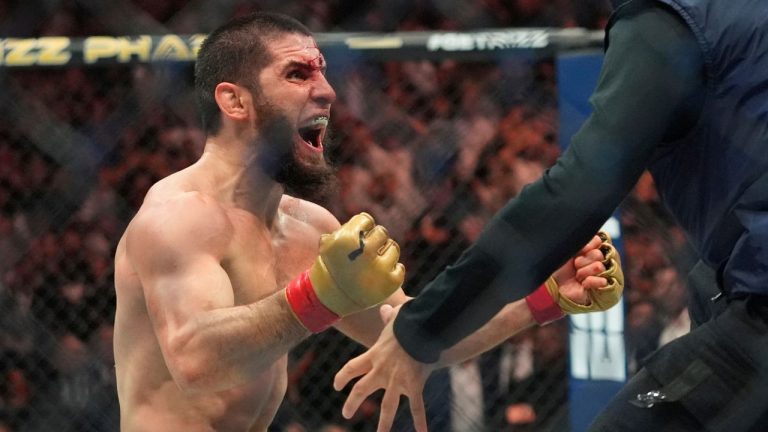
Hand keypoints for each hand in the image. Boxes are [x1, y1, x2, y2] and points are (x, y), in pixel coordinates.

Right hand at [286, 212, 405, 331]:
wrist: (328, 300)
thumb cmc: (328, 269)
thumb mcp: (327, 246)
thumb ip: (344, 229)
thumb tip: (364, 219)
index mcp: (348, 238)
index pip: (366, 219)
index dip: (362, 228)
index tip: (358, 238)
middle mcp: (365, 251)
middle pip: (382, 232)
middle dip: (375, 240)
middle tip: (368, 251)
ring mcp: (379, 268)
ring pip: (393, 248)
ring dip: (385, 253)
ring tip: (374, 264)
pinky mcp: (390, 282)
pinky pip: (399, 268)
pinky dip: (392, 270)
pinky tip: (380, 276)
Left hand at [334, 303, 432, 431]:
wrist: (420, 328)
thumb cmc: (409, 320)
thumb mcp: (395, 317)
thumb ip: (389, 315)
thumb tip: (385, 308)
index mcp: (374, 355)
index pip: (351, 368)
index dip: (342, 377)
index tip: (337, 386)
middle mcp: (382, 371)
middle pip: (361, 390)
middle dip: (352, 403)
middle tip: (345, 414)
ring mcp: (397, 381)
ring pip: (387, 406)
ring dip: (384, 423)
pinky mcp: (414, 385)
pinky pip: (417, 407)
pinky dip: (420, 422)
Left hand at [550, 231, 624, 312]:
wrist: (555, 286)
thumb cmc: (560, 268)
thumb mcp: (567, 250)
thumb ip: (580, 242)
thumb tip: (595, 238)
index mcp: (592, 249)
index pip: (598, 240)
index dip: (587, 246)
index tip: (578, 251)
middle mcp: (599, 260)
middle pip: (598, 254)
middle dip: (582, 261)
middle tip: (575, 266)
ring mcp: (602, 273)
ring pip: (599, 266)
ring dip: (583, 272)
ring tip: (578, 276)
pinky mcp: (602, 287)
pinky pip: (603, 281)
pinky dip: (589, 282)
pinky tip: (583, 284)